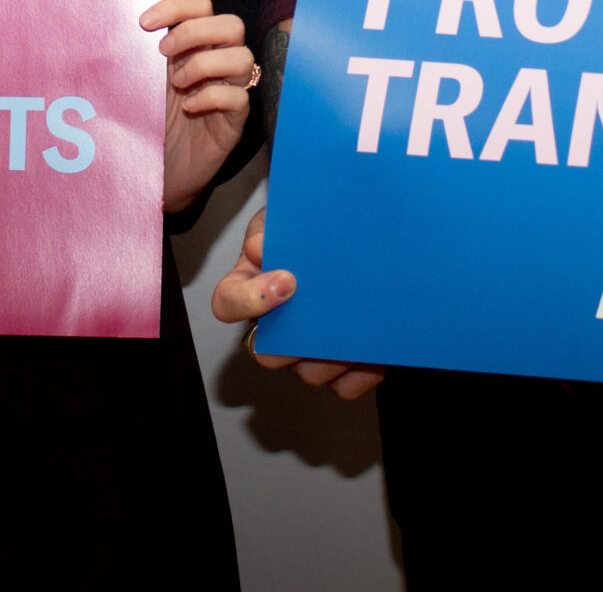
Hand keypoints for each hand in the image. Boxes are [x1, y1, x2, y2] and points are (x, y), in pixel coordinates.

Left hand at [142, 0, 255, 211]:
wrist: (155, 172)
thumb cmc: (147, 123)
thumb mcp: (140, 81)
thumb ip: (138, 53)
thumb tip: (114, 24)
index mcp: (195, 46)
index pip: (202, 6)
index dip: (177, 6)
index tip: (145, 23)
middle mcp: (217, 63)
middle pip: (232, 24)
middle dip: (195, 31)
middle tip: (163, 52)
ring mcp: (230, 90)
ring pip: (244, 57)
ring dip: (205, 64)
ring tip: (177, 83)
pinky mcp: (235, 120)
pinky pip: (239, 98)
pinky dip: (212, 97)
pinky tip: (189, 108)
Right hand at [210, 207, 382, 400]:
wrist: (353, 231)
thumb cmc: (309, 226)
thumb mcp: (287, 215)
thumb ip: (272, 227)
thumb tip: (260, 248)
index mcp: (251, 286)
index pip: (227, 303)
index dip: (250, 300)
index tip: (287, 280)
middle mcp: (274, 326)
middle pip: (266, 354)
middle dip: (293, 339)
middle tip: (321, 319)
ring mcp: (307, 349)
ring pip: (308, 373)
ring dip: (331, 356)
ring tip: (356, 329)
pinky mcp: (344, 365)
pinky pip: (346, 386)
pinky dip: (361, 373)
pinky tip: (375, 349)